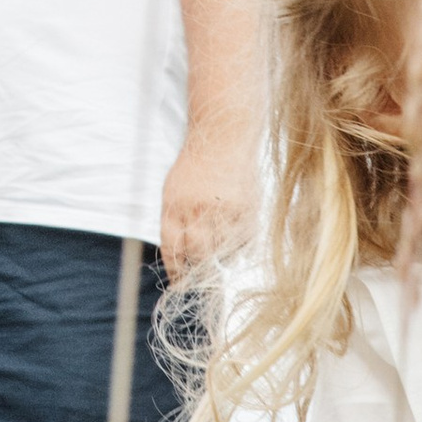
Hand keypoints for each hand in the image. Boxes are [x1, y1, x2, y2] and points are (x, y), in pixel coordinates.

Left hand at [160, 130, 262, 279]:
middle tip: (201, 271)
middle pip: (199, 255)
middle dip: (198, 268)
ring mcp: (226, 211)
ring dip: (220, 255)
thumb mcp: (173, 191)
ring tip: (219, 241)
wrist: (223, 137)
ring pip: (223, 251)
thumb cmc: (195, 168)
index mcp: (175, 206)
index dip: (176, 270)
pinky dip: (238, 243)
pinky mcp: (248, 211)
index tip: (180, 283)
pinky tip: (234, 228)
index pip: (173, 249)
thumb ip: (174, 224)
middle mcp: (199, 210)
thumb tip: (180, 262)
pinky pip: (243, 242)